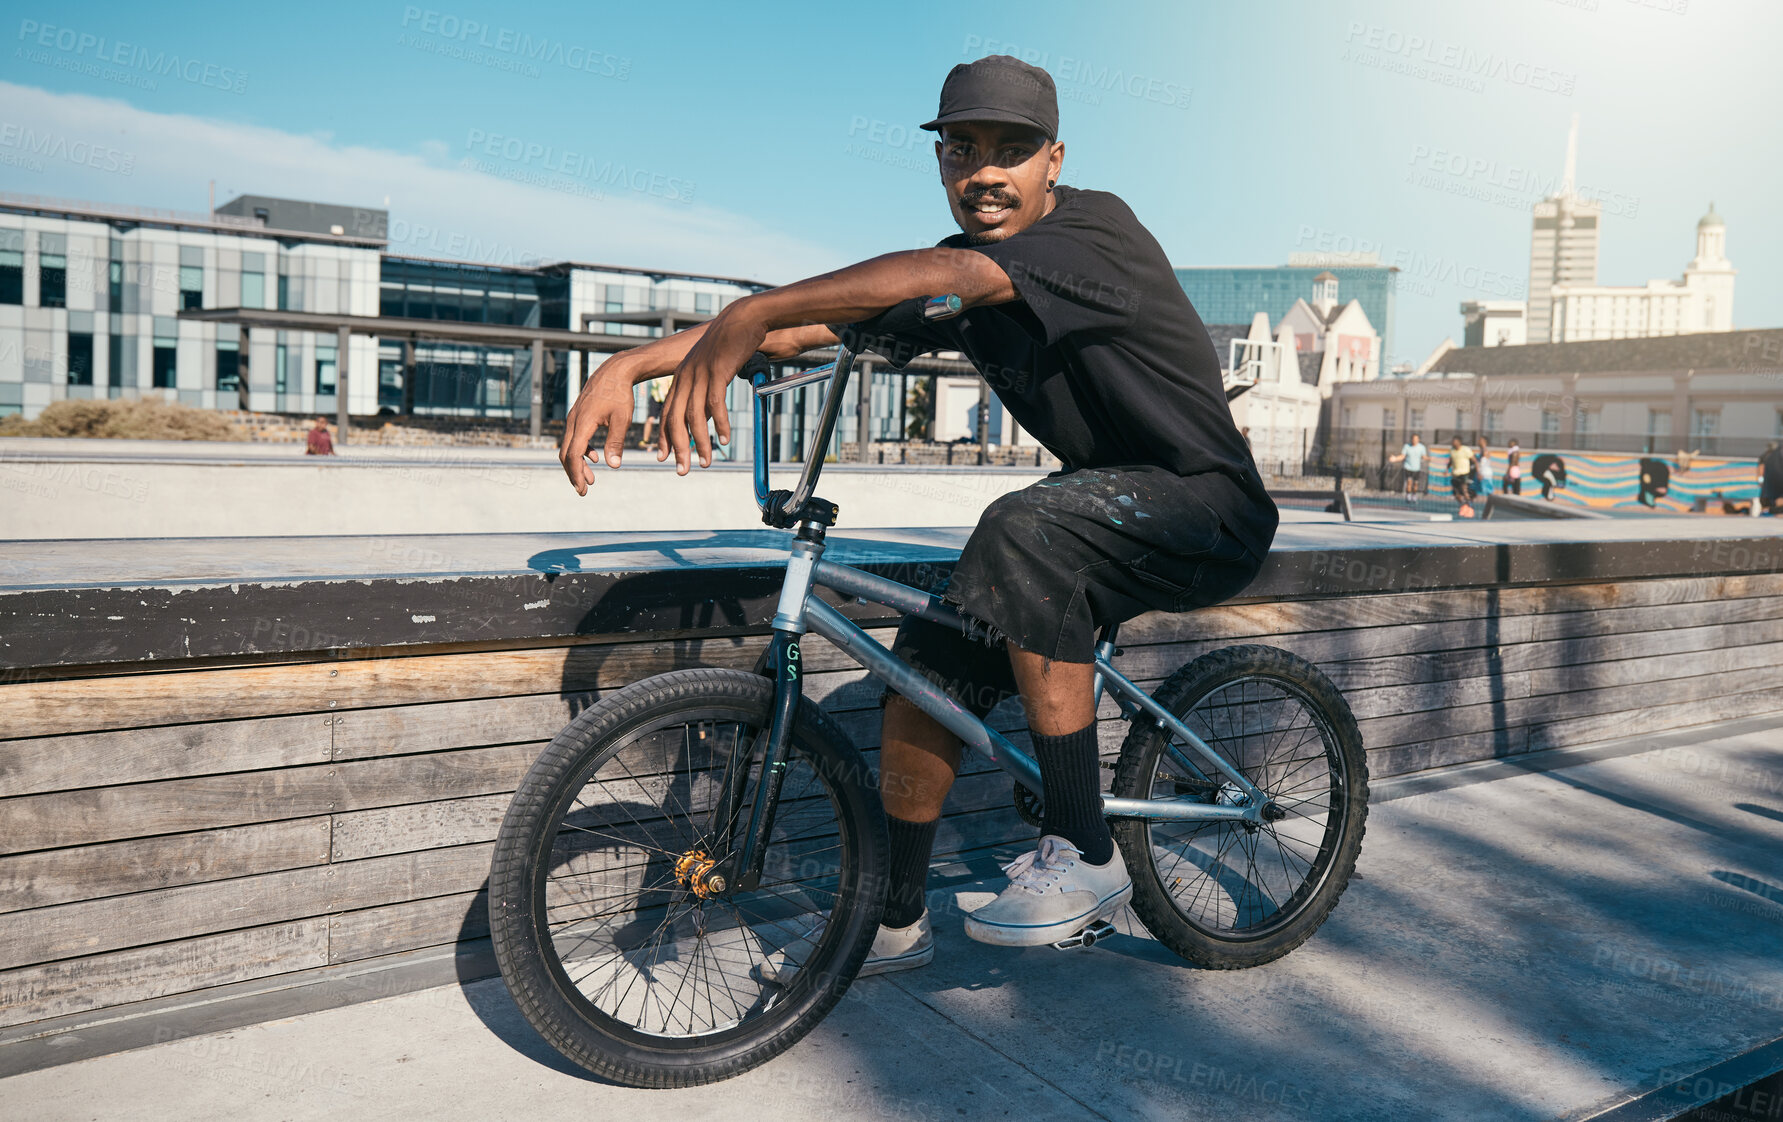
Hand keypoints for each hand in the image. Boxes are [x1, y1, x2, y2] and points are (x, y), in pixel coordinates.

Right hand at [558, 363, 639, 494]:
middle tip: (584, 490)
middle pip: (566, 453)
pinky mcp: (578, 415)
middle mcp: (573, 421)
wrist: (614, 371)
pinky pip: (574, 437)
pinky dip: (581, 451)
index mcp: (582, 423)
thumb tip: (612, 466)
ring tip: (591, 479)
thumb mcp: (622, 419)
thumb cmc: (620, 394)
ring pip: (569, 446)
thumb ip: (616, 443)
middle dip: (574, 473)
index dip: (577, 473)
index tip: (583, 489)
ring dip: (578, 464)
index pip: (574, 454)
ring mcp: (573, 417)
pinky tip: (595, 457)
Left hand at [658, 302, 765, 473]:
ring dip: (699, 443)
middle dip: (677, 448)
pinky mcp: (717, 372)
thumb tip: (705, 416)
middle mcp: (685, 377)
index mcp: (681, 378)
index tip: (664, 458)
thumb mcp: (711, 370)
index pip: (668, 413)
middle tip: (682, 470)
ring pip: (694, 416)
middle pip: (676, 420)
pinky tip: (724, 439)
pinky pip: (715, 404)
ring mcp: (700, 374)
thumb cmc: (728, 346)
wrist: (741, 319)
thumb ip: (705, 392)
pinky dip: (719, 424)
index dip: (665, 437)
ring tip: (706, 462)